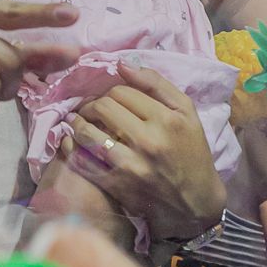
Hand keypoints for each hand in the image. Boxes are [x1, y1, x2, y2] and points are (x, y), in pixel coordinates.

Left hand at [59, 62, 225, 241]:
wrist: (194, 202)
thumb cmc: (191, 152)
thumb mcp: (186, 113)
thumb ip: (156, 84)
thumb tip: (122, 64)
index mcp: (166, 120)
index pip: (121, 92)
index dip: (111, 91)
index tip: (110, 99)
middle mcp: (148, 141)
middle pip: (102, 108)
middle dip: (92, 104)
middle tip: (93, 109)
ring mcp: (129, 165)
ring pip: (88, 132)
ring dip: (78, 123)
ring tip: (81, 123)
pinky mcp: (116, 186)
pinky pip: (82, 162)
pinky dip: (72, 149)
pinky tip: (74, 143)